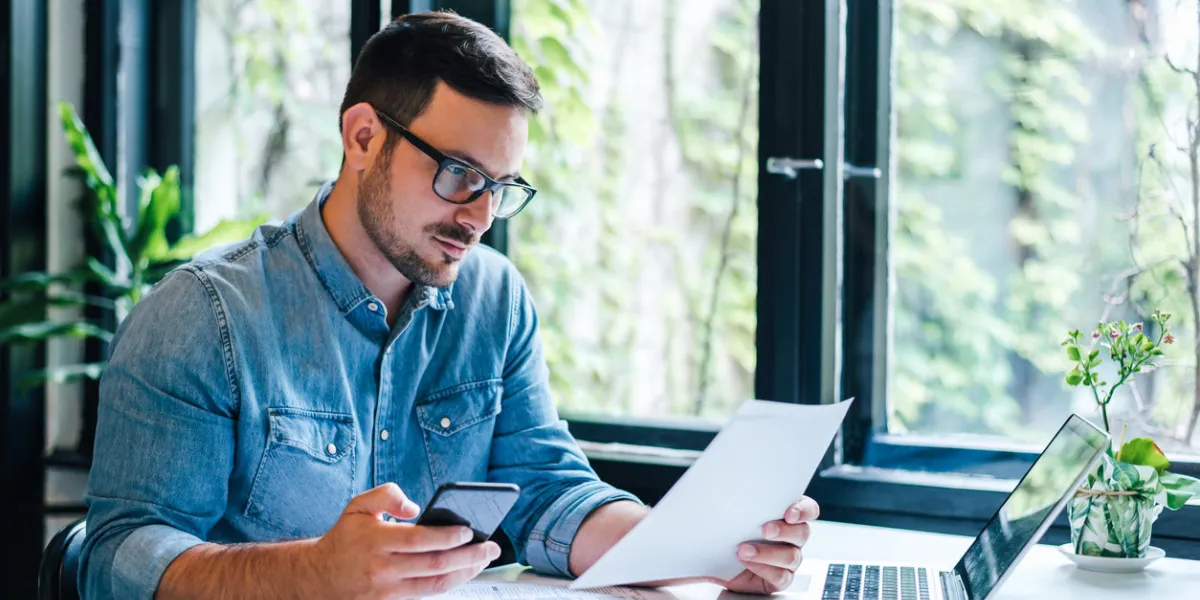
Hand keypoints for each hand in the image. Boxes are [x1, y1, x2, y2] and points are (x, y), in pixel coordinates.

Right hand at [308, 483, 499, 599]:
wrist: (319, 577)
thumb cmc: (345, 537)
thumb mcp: (357, 506)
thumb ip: (386, 495)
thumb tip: (413, 507)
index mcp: (375, 541)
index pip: (419, 540)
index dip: (447, 537)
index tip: (469, 531)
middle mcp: (382, 569)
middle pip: (434, 565)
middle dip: (468, 557)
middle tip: (491, 548)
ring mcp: (386, 590)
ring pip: (434, 585)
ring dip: (464, 573)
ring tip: (484, 561)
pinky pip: (426, 594)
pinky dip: (448, 584)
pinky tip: (464, 572)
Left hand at [717, 496, 818, 594]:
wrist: (715, 559)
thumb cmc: (729, 530)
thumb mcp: (735, 511)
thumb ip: (745, 500)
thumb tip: (736, 485)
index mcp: (787, 516)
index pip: (808, 509)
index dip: (803, 510)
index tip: (789, 513)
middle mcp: (792, 537)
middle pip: (803, 532)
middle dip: (784, 531)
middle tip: (765, 530)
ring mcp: (787, 559)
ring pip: (791, 556)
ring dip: (767, 553)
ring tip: (744, 549)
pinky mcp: (779, 579)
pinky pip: (781, 577)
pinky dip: (764, 569)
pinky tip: (747, 563)